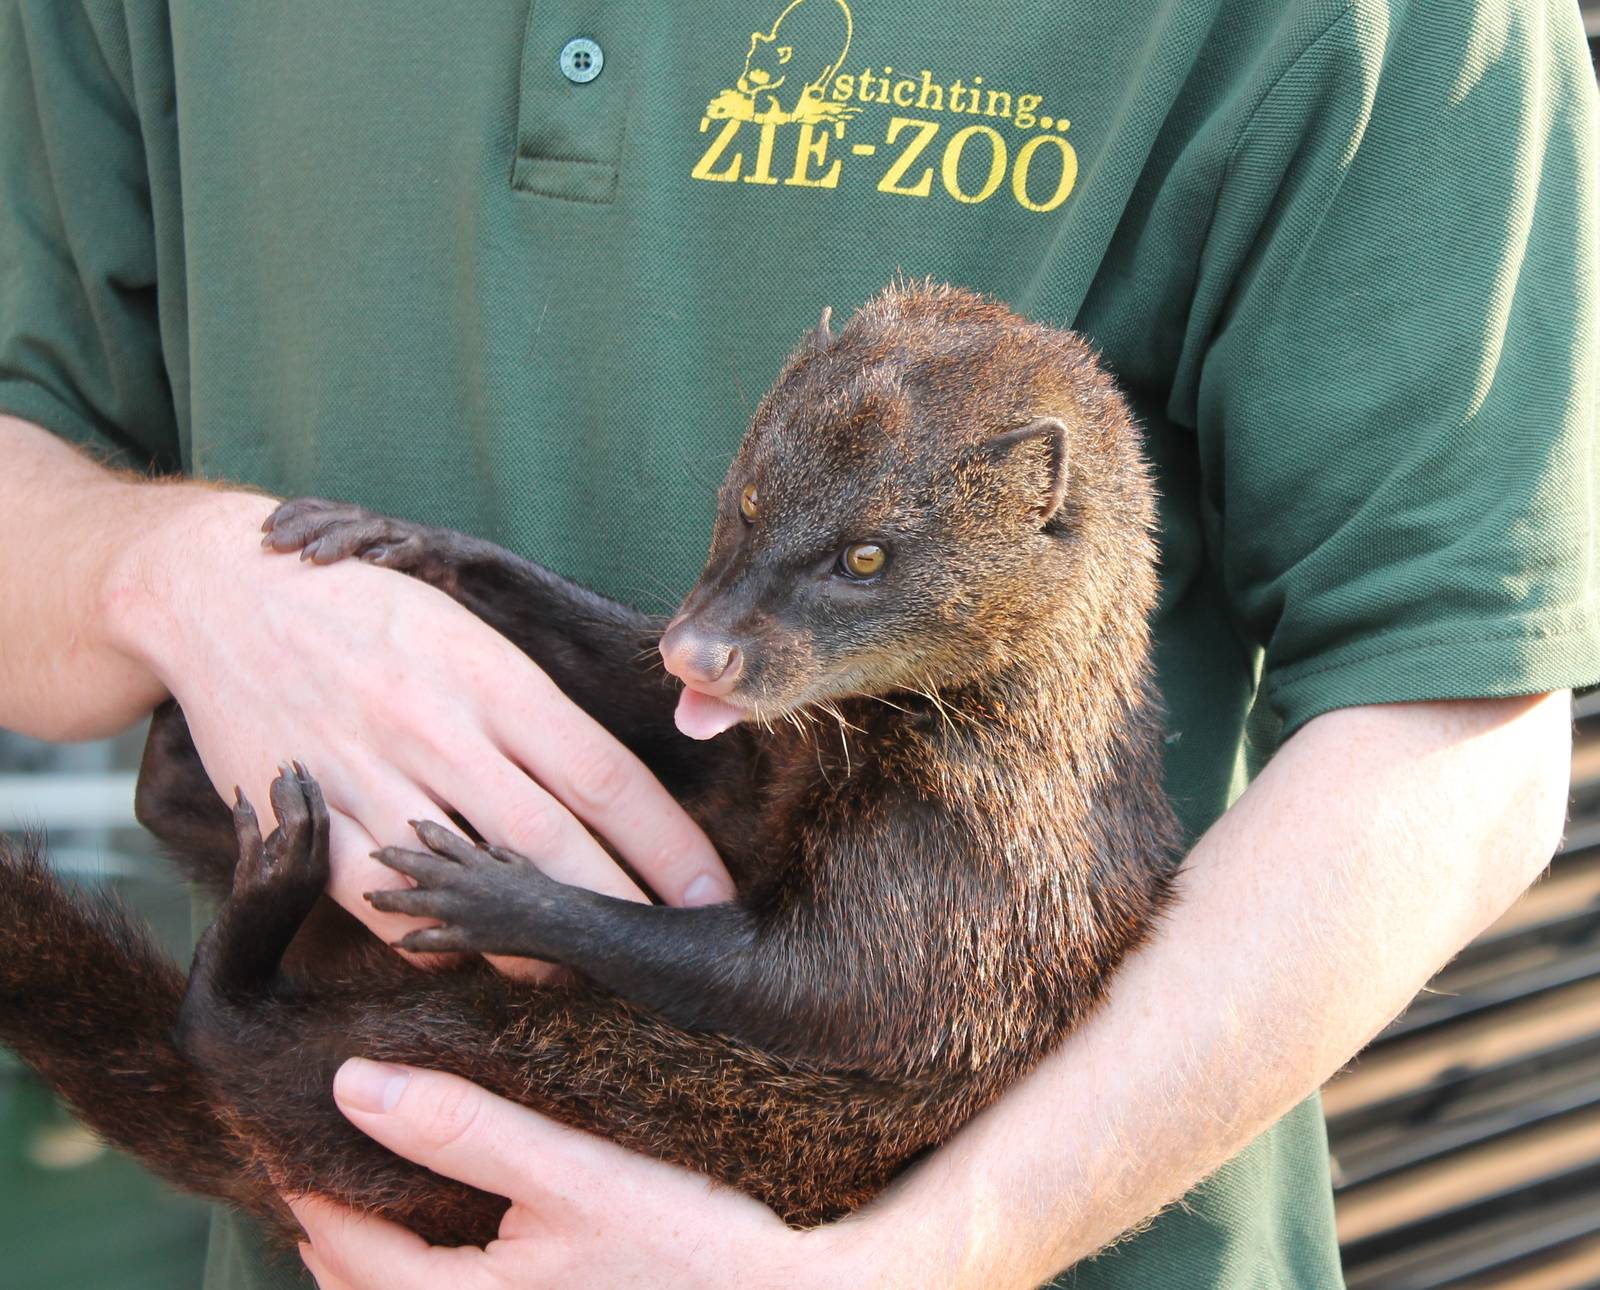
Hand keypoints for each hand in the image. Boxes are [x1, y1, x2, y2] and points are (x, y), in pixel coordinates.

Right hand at [107, 491, 732, 973]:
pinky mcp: (305, 814)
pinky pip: (380, 901)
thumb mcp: (468, 630)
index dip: (668, 845)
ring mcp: (369, 775)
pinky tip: (471, 956)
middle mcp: (440, 728)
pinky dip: (432, 940)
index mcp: (495, 678)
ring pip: (474, 880)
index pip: (606, 775)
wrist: (222, 591)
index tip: (711, 892)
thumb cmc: (369, 609)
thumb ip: (533, 707)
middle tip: (673, 950)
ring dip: (537, 938)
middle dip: (624, 906)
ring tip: (586, 970)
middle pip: (555, 841)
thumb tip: (609, 785)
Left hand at [288, 1060, 918, 1289]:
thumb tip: (352, 1082)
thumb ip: (464, 1127)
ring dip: (382, 1261)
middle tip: (312, 1171)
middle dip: (332, 1236)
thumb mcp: (574, 1172)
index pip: (348, 1252)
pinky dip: (437, 1273)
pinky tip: (461, 1239)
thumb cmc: (692, 1240)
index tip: (282, 1136)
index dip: (309, 1192)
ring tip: (368, 1205)